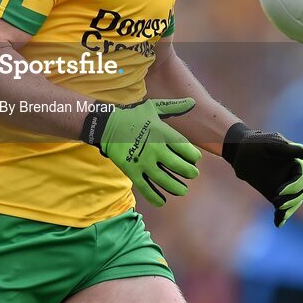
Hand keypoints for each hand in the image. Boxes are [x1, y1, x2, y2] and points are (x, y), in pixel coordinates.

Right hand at [81, 98, 201, 206]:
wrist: (107, 124)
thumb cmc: (132, 115)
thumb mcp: (153, 108)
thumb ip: (174, 107)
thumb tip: (193, 102)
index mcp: (163, 133)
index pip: (186, 149)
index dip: (193, 156)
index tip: (195, 159)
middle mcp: (155, 149)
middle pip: (179, 166)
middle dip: (190, 173)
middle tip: (192, 175)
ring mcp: (143, 161)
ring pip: (165, 180)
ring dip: (177, 188)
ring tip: (182, 190)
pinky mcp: (132, 171)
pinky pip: (146, 188)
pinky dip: (155, 197)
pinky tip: (162, 201)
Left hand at [222, 123, 302, 226]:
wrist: (239, 152)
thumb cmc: (254, 144)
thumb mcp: (268, 144)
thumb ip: (285, 148)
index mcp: (296, 162)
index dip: (294, 186)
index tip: (279, 191)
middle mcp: (294, 176)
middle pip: (301, 192)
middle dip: (291, 200)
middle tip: (276, 203)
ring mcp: (286, 186)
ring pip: (294, 202)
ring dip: (288, 210)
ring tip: (278, 214)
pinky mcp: (277, 194)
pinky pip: (283, 208)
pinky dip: (282, 216)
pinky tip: (278, 223)